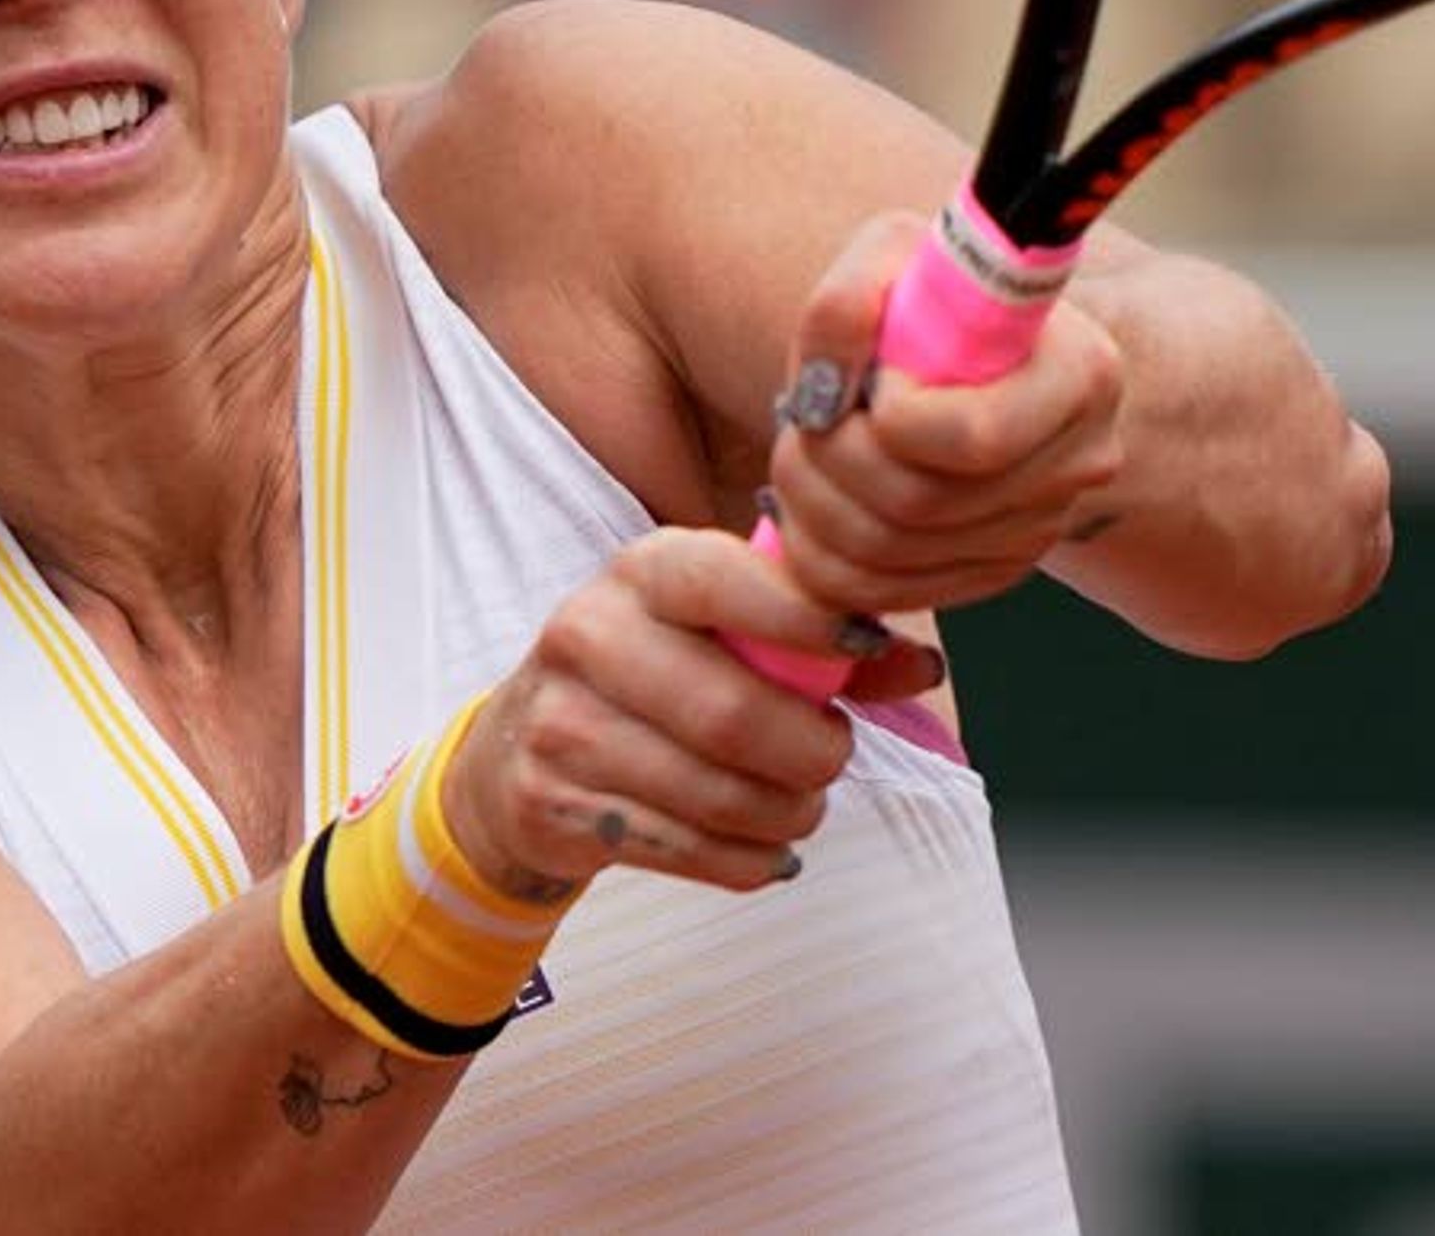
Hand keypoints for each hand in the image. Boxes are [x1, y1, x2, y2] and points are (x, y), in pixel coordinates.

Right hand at [443, 529, 943, 899]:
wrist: (514, 755)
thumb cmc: (653, 677)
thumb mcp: (721, 632)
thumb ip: (823, 641)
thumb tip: (920, 669)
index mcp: (642, 573)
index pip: (726, 581)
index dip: (807, 615)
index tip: (867, 642)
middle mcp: (589, 634)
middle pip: (731, 712)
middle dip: (811, 750)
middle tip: (833, 757)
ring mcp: (561, 723)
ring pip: (712, 793)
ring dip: (786, 814)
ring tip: (801, 807)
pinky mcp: (551, 804)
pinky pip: (682, 850)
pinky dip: (746, 860)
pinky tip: (764, 848)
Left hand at [759, 214, 1126, 617]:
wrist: (968, 348)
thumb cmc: (931, 296)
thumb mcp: (892, 257)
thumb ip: (847, 303)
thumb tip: (824, 391)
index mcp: (1081, 375)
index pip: (972, 438)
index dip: (889, 418)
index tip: (870, 380)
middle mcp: (1080, 463)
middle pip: (920, 505)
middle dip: (828, 463)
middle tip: (799, 422)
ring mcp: (1039, 529)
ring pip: (892, 558)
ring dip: (812, 512)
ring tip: (797, 458)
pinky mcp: (994, 572)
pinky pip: (886, 595)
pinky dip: (824, 562)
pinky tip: (808, 513)